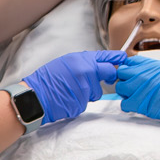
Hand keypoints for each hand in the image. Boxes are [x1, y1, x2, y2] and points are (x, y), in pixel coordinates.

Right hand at [12, 48, 127, 125]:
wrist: (34, 97)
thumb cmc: (45, 80)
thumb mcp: (64, 63)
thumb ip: (82, 64)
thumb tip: (97, 66)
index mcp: (80, 60)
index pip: (105, 57)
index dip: (117, 59)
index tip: (125, 59)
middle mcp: (86, 72)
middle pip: (109, 73)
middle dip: (109, 77)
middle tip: (107, 79)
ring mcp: (85, 88)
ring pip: (97, 92)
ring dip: (89, 93)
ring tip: (71, 91)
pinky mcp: (82, 102)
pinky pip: (86, 102)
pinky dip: (78, 102)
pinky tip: (67, 99)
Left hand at [112, 54, 159, 126]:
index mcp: (153, 65)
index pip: (132, 61)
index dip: (131, 67)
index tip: (134, 73)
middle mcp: (142, 74)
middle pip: (122, 72)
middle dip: (125, 79)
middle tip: (132, 86)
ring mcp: (138, 88)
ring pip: (120, 87)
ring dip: (125, 92)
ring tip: (133, 96)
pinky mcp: (137, 102)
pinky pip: (123, 103)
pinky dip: (127, 106)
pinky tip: (135, 106)